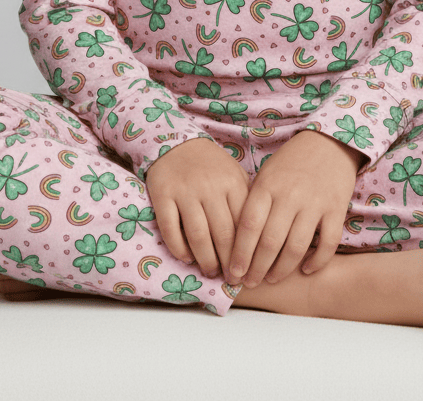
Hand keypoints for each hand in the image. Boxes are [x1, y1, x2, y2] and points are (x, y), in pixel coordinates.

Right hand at [144, 137, 251, 279]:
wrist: (178, 143)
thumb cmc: (212, 166)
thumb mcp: (234, 176)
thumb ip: (246, 201)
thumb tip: (259, 239)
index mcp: (232, 183)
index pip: (244, 224)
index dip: (247, 252)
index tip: (249, 270)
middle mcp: (210, 187)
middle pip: (223, 234)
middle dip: (229, 262)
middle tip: (231, 279)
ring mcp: (185, 191)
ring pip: (198, 236)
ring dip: (206, 260)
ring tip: (211, 271)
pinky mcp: (163, 195)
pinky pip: (171, 230)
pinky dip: (179, 249)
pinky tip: (187, 258)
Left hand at [228, 129, 362, 287]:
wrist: (329, 142)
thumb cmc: (291, 162)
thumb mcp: (266, 175)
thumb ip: (254, 203)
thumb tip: (235, 241)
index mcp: (267, 186)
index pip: (248, 226)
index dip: (239, 254)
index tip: (232, 273)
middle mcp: (290, 195)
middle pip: (270, 242)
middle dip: (256, 268)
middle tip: (249, 283)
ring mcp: (314, 202)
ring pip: (296, 247)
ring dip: (282, 269)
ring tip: (271, 279)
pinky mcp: (336, 208)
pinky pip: (328, 243)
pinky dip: (317, 261)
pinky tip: (306, 269)